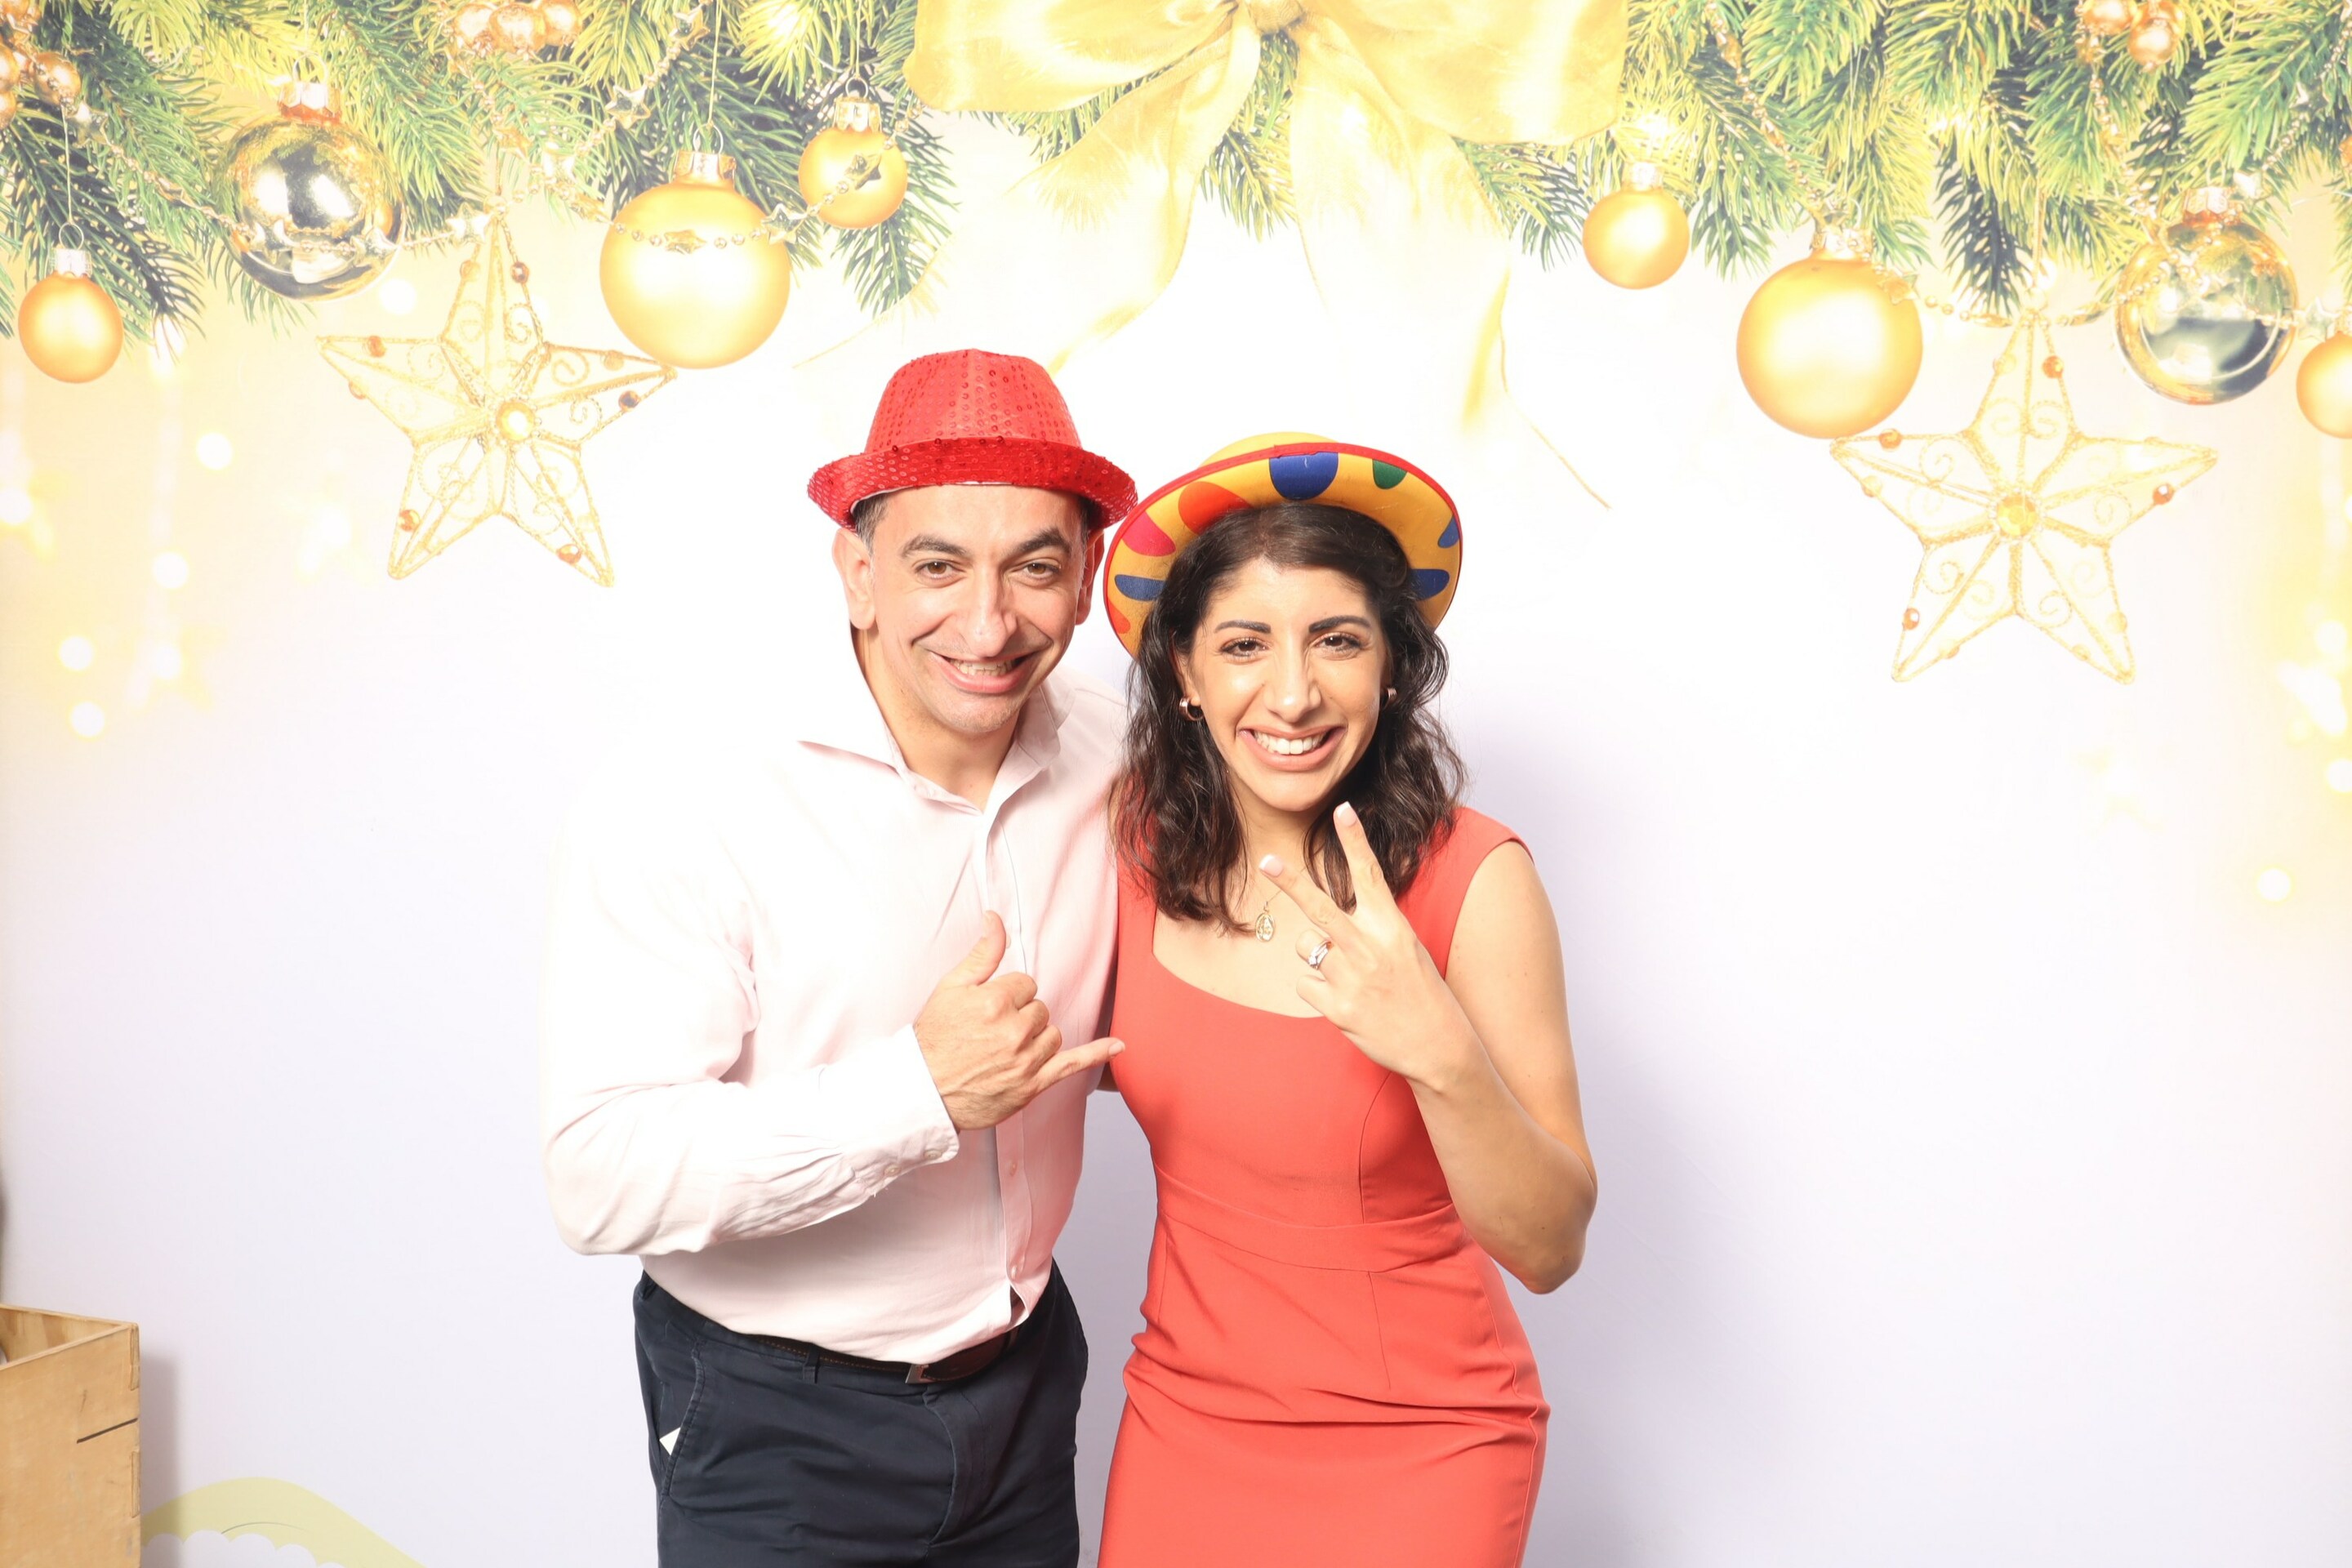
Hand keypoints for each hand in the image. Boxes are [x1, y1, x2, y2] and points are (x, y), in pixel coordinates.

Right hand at [914, 912, 1121, 1130]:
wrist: (923, 1091)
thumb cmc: (934, 1038)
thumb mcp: (951, 987)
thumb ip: (982, 953)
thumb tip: (995, 918)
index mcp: (996, 1000)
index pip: (1025, 984)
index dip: (1008, 996)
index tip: (989, 1011)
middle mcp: (1014, 1029)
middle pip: (1040, 1009)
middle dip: (1021, 1017)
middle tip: (991, 1033)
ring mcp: (1026, 1059)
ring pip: (1052, 1034)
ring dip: (1036, 1038)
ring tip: (1005, 1051)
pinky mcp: (1032, 1085)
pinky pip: (1072, 1064)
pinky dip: (1097, 1054)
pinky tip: (1119, 1046)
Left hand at [1259, 802, 1478, 1089]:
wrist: (1438, 1045)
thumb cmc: (1421, 992)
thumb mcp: (1406, 949)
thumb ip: (1369, 930)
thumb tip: (1324, 923)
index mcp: (1392, 928)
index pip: (1370, 875)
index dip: (1355, 841)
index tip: (1343, 810)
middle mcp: (1370, 948)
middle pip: (1320, 907)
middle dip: (1291, 883)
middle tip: (1268, 862)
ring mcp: (1353, 978)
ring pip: (1307, 948)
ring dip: (1316, 956)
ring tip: (1346, 975)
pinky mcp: (1338, 1008)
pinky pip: (1304, 984)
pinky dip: (1317, 990)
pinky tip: (1344, 1001)